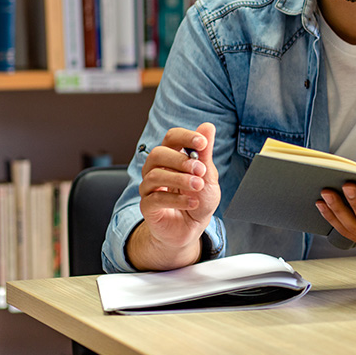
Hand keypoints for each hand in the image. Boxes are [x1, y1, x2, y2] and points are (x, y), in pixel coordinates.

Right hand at [127, 123, 219, 269]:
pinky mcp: (147, 206)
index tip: (202, 143)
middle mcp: (157, 168)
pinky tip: (193, 202)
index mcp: (173, 156)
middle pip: (158, 153)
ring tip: (198, 187)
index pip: (171, 137)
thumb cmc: (199, 198)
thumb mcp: (208, 175)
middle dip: (181, 160)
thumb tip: (207, 127)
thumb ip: (205, 153)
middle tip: (201, 171)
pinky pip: (155, 198)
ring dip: (180, 180)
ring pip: (155, 175)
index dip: (185, 136)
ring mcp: (150, 187)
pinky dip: (177, 199)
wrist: (192, 227)